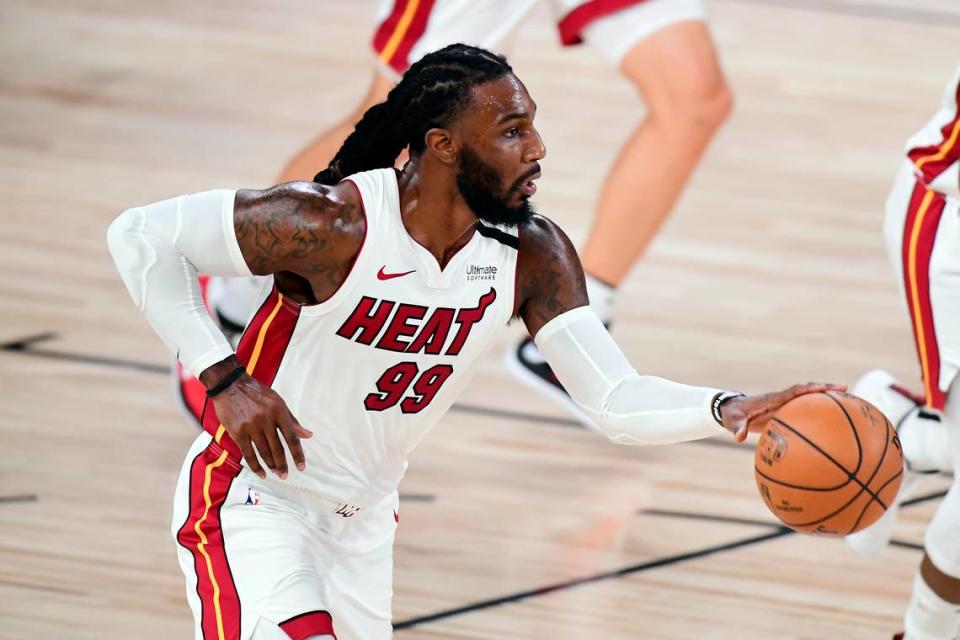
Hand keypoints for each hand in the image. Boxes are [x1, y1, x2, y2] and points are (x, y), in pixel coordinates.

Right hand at [209, 372, 312, 478]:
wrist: (230, 385)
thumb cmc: (257, 394)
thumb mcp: (278, 402)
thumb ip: (292, 420)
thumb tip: (308, 435)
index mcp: (279, 411)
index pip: (292, 437)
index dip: (297, 454)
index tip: (301, 466)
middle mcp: (266, 419)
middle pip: (278, 448)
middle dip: (283, 464)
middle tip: (285, 475)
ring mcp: (251, 426)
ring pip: (264, 452)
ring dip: (271, 465)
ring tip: (275, 473)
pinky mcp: (238, 432)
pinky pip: (248, 453)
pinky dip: (256, 466)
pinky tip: (261, 473)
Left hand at [720, 383, 847, 443]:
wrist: (731, 410)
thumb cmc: (733, 415)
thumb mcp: (733, 422)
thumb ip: (737, 428)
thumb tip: (737, 439)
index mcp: (772, 399)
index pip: (792, 392)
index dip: (807, 389)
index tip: (822, 388)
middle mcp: (781, 398)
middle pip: (806, 390)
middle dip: (824, 388)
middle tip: (845, 388)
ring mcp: (784, 403)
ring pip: (808, 398)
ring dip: (826, 397)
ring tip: (849, 399)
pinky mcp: (786, 410)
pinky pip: (805, 408)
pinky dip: (819, 410)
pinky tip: (834, 418)